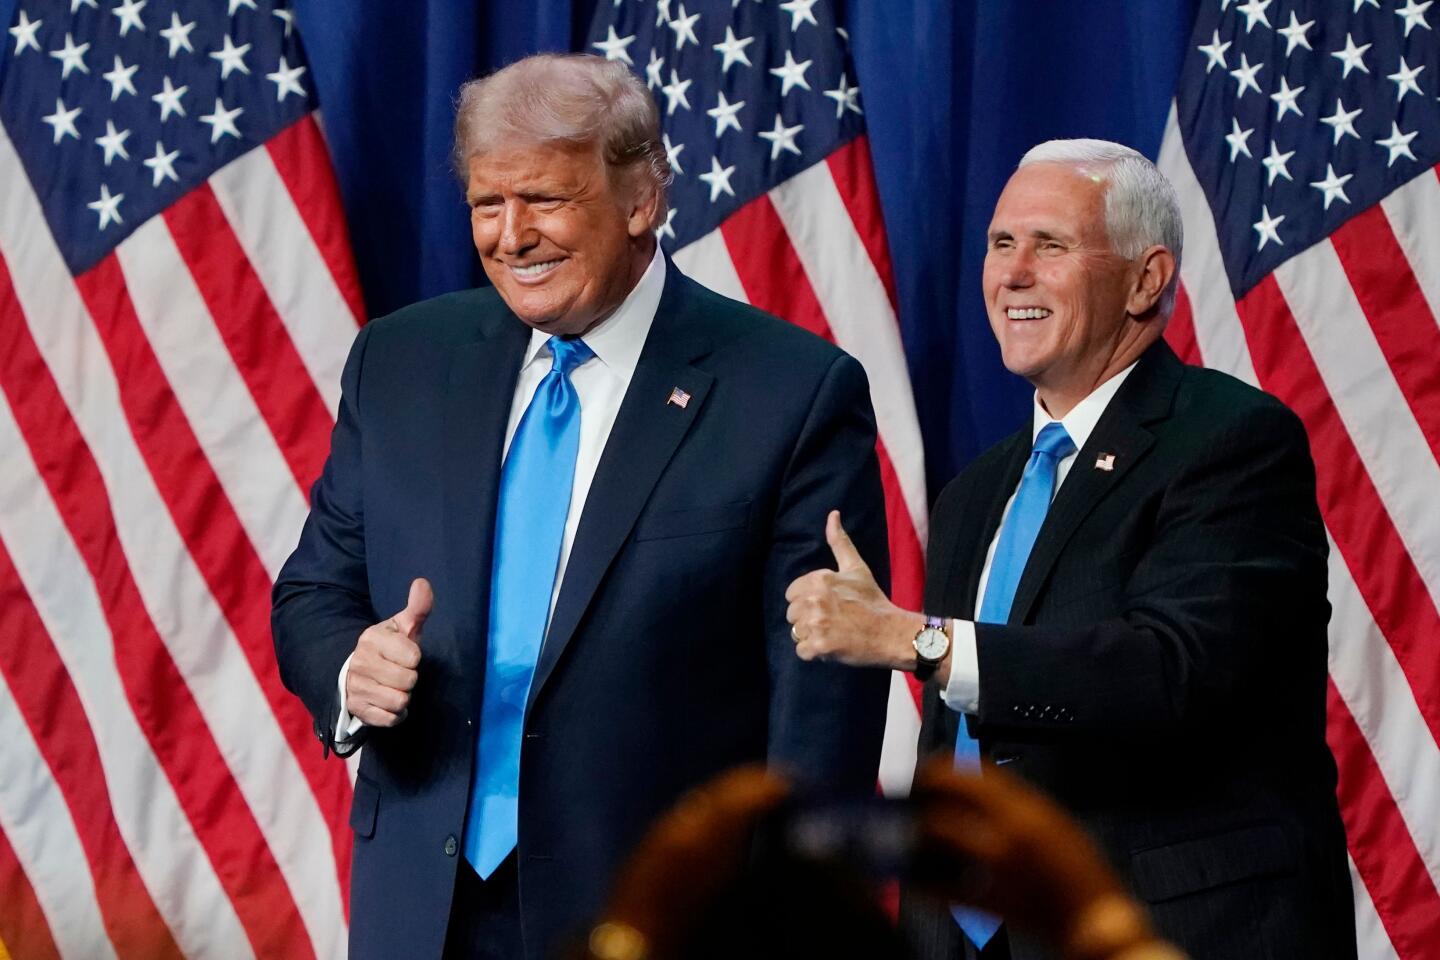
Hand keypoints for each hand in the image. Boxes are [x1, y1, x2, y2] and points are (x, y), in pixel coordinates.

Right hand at [345, 578, 432, 726]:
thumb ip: (417, 607)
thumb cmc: (389, 647)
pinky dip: (395, 714)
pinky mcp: (357, 710)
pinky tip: (388, 702)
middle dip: (409, 679)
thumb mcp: (403, 626)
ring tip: (394, 687)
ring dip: (403, 697)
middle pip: (408, 681)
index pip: (413, 657)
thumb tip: (422, 582)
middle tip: (399, 672)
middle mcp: (360, 663)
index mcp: (372, 639)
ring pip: (399, 701)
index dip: (414, 658)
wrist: (355, 672)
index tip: (405, 655)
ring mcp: (356, 688)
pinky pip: (390, 719)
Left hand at [784, 511, 914, 668]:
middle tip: (835, 621)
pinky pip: (802, 652)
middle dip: (809, 620)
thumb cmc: (873, 601)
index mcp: (818, 579)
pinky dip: (815, 653)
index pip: (792, 594)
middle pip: (792, 615)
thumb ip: (840, 542)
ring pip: (796, 633)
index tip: (830, 606)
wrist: (891, 633)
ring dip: (811, 637)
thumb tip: (832, 514)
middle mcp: (814, 599)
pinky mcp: (819, 646)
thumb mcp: (856, 568)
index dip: (808, 602)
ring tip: (834, 633)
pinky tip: (833, 646)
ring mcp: (816, 623)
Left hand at [910, 761, 1170, 959]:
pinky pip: (939, 886)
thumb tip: (975, 783)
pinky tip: (914, 872)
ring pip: (938, 835)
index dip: (943, 766)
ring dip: (920, 828)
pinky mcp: (985, 899)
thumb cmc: (1079, 868)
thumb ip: (1015, 798)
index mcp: (1028, 810)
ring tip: (915, 826)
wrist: (1092, 916)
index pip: (973, 773)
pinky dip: (921, 877)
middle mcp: (1008, 834)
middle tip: (917, 795)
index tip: (932, 767)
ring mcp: (994, 867)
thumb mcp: (1052, 818)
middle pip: (948, 799)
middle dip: (926, 794)